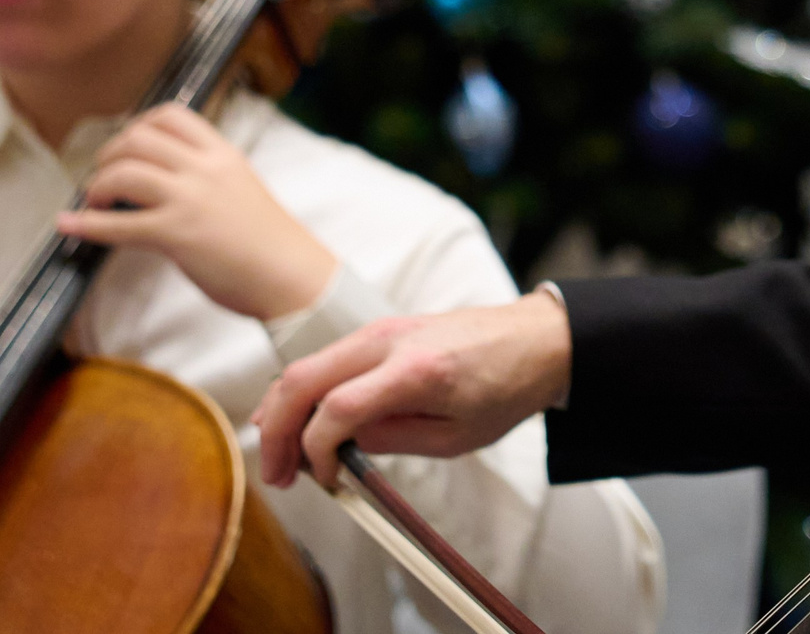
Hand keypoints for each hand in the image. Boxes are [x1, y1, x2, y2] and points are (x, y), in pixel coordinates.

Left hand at [57, 104, 337, 321]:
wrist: (292, 276)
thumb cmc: (271, 240)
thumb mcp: (241, 187)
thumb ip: (206, 175)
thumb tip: (162, 178)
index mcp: (223, 154)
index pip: (171, 115)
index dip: (138, 126)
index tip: (127, 144)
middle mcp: (205, 168)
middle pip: (138, 139)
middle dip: (109, 155)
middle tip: (103, 177)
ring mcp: (190, 200)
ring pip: (124, 172)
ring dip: (98, 184)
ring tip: (95, 200)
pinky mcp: (177, 235)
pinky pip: (118, 225)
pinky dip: (86, 224)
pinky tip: (69, 225)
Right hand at [251, 291, 571, 489]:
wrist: (534, 340)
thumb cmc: (505, 387)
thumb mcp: (457, 436)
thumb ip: (394, 440)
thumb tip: (341, 450)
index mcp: (416, 370)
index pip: (338, 407)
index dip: (316, 450)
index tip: (324, 480)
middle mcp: (389, 340)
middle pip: (303, 379)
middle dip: (277, 432)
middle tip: (275, 476)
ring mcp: (380, 329)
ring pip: (306, 365)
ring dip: (281, 412)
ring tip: (279, 457)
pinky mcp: (379, 329)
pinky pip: (325, 359)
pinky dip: (302, 392)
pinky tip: (297, 422)